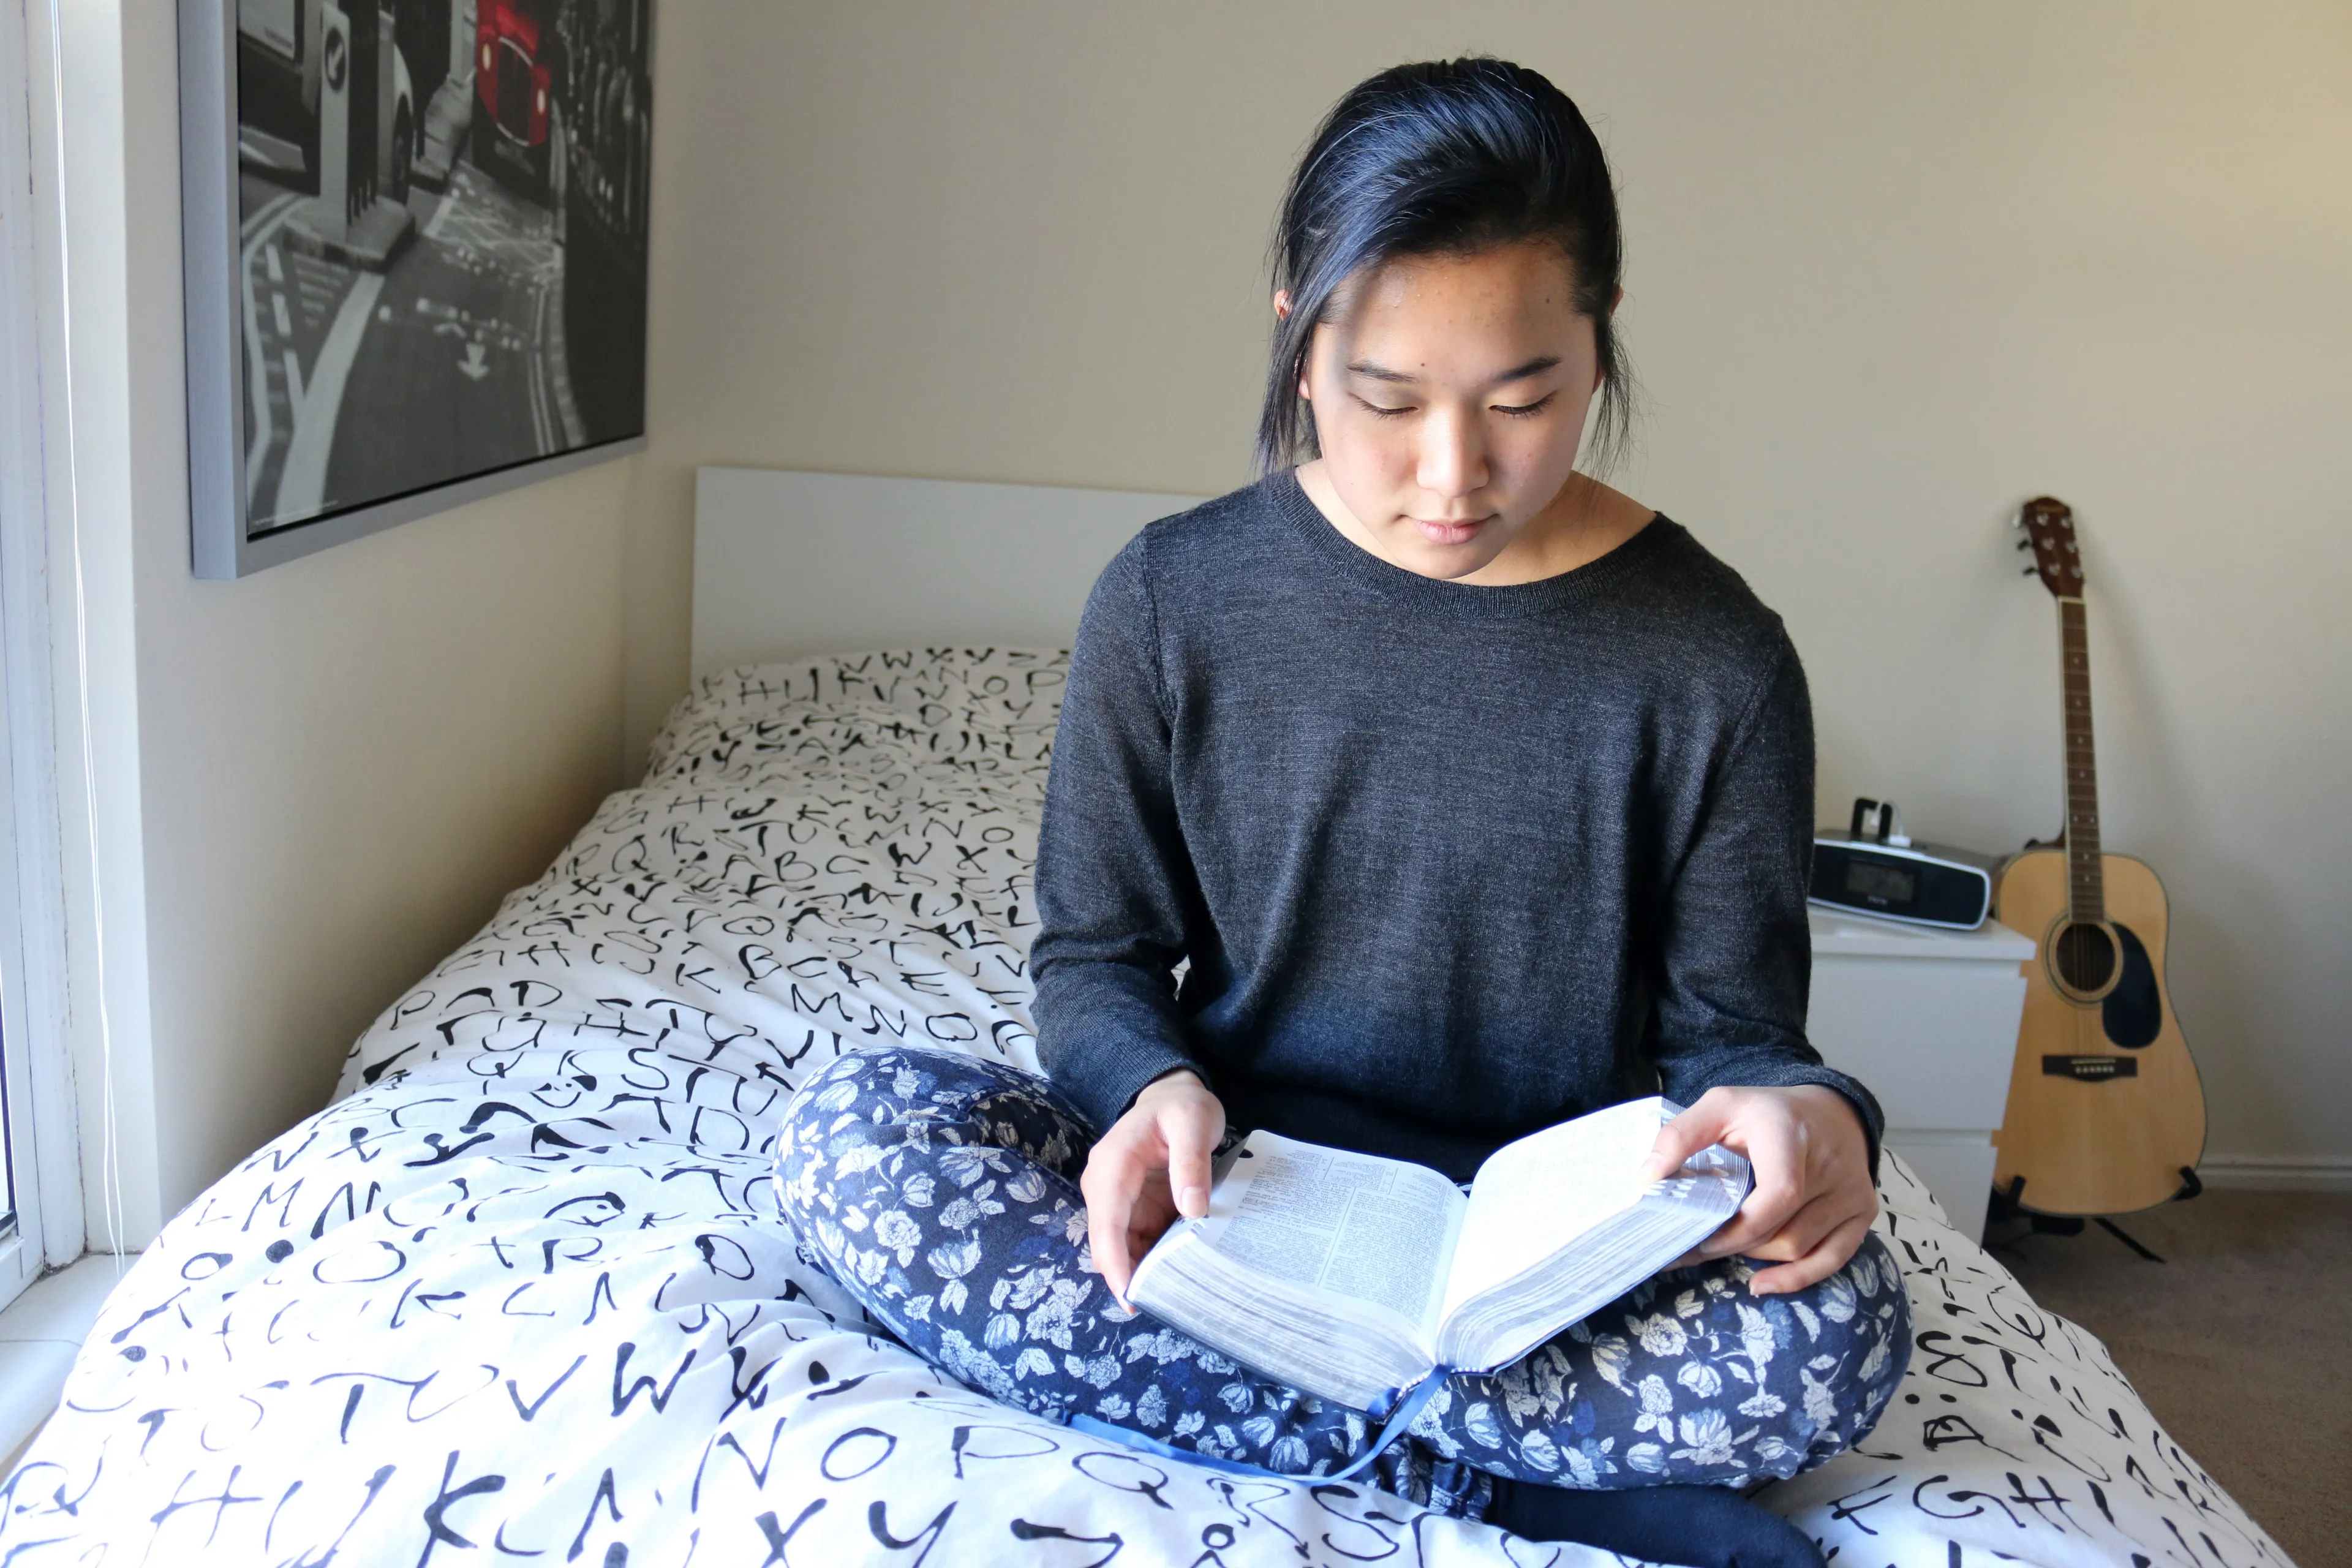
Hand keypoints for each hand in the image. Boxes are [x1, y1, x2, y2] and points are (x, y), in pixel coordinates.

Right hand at [1080, 1069, 1225, 1307]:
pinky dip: (1149, 1259)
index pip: (1106, 1221)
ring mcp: (1115, 1199)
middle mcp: (1104, 1185)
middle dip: (1127, 1275)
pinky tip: (1174, 1276)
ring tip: (1174, 1297)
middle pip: (1106, 1242)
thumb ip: (1192, 1163)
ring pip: (1118, 1247)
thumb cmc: (1182, 1107)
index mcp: (1113, 1164)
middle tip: (1164, 1305)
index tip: (1130, 1297)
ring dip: (1140, 1271)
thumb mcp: (1194, 1124)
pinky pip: (1134, 1241)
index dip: (1115, 1262)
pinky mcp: (1130, 1208)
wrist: (1173, 1096)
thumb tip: (1192, 1210)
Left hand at [1636, 1085, 1875, 1296]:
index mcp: (1791, 1135)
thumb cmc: (1766, 1113)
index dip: (1738, 1228)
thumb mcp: (1720, 1106)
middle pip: (1783, 1230)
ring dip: (1757, 1256)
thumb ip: (1680, 1136)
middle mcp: (1831, 1165)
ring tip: (1721, 1249)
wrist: (1831, 1111)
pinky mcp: (1863, 1211)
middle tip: (1692, 1248)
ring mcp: (1853, 1191)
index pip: (1778, 1195)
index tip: (1700, 1238)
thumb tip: (1646, 1177)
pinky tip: (1762, 1285)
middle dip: (1735, 1245)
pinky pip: (1833, 1259)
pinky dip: (1798, 1278)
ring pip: (1800, 1247)